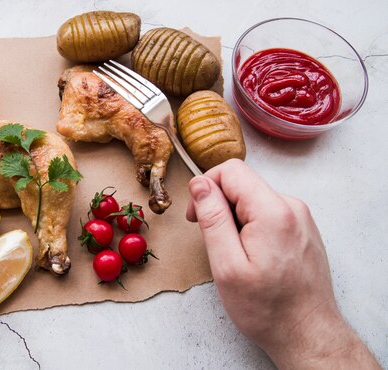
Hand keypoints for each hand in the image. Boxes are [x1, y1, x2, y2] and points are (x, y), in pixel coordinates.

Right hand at [186, 159, 379, 368]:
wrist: (308, 334)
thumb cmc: (267, 308)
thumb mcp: (227, 265)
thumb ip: (212, 219)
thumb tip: (200, 184)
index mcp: (273, 212)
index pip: (231, 170)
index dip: (205, 188)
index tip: (198, 216)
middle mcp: (292, 207)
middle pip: (242, 183)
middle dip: (218, 204)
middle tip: (212, 240)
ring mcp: (300, 217)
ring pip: (253, 198)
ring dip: (234, 218)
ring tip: (233, 253)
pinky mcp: (301, 228)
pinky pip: (267, 212)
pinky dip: (250, 226)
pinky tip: (250, 255)